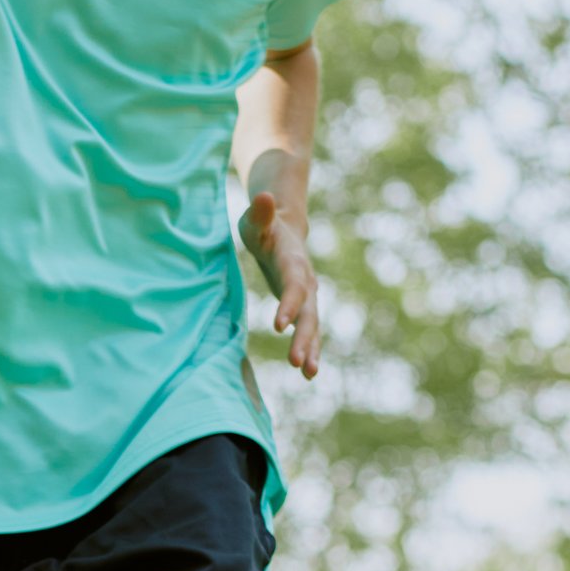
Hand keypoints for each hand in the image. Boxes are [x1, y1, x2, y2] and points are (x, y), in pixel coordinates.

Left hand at [239, 191, 321, 378]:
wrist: (285, 230)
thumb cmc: (264, 226)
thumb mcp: (256, 219)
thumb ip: (260, 213)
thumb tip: (264, 197)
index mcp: (293, 262)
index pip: (293, 285)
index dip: (288, 304)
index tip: (279, 325)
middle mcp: (305, 282)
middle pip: (308, 313)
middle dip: (303, 338)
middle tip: (295, 362)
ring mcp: (307, 296)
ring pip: (312, 326)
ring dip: (311, 350)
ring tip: (308, 373)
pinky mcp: (303, 307)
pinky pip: (309, 332)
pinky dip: (309, 350)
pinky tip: (307, 372)